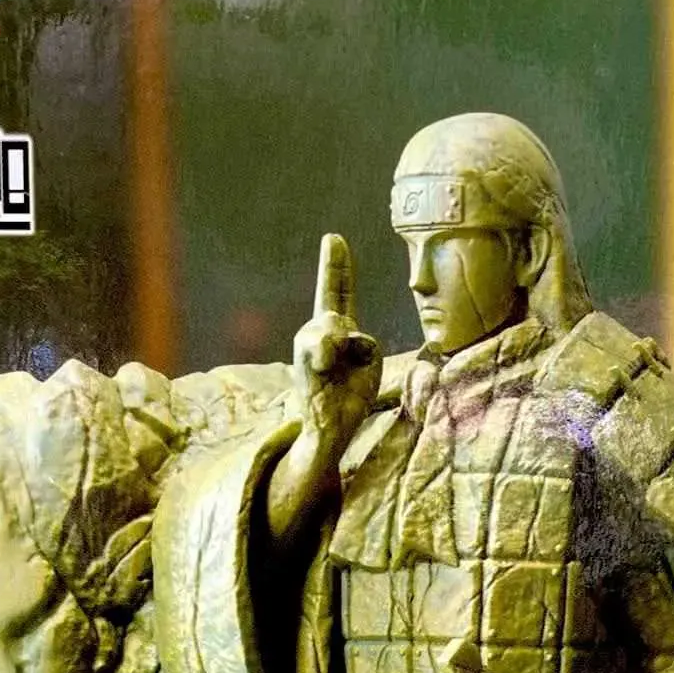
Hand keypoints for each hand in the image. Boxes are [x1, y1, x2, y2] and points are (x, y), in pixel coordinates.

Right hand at [265, 233, 381, 549]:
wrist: (328, 434)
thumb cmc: (349, 402)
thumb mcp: (370, 369)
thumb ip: (369, 348)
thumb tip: (358, 342)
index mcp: (338, 334)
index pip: (337, 292)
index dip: (336, 267)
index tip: (334, 238)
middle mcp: (317, 336)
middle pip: (335, 312)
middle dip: (343, 327)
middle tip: (341, 358)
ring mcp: (306, 350)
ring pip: (331, 327)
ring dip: (341, 347)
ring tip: (335, 370)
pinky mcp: (303, 366)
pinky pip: (321, 347)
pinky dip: (325, 354)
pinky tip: (326, 366)